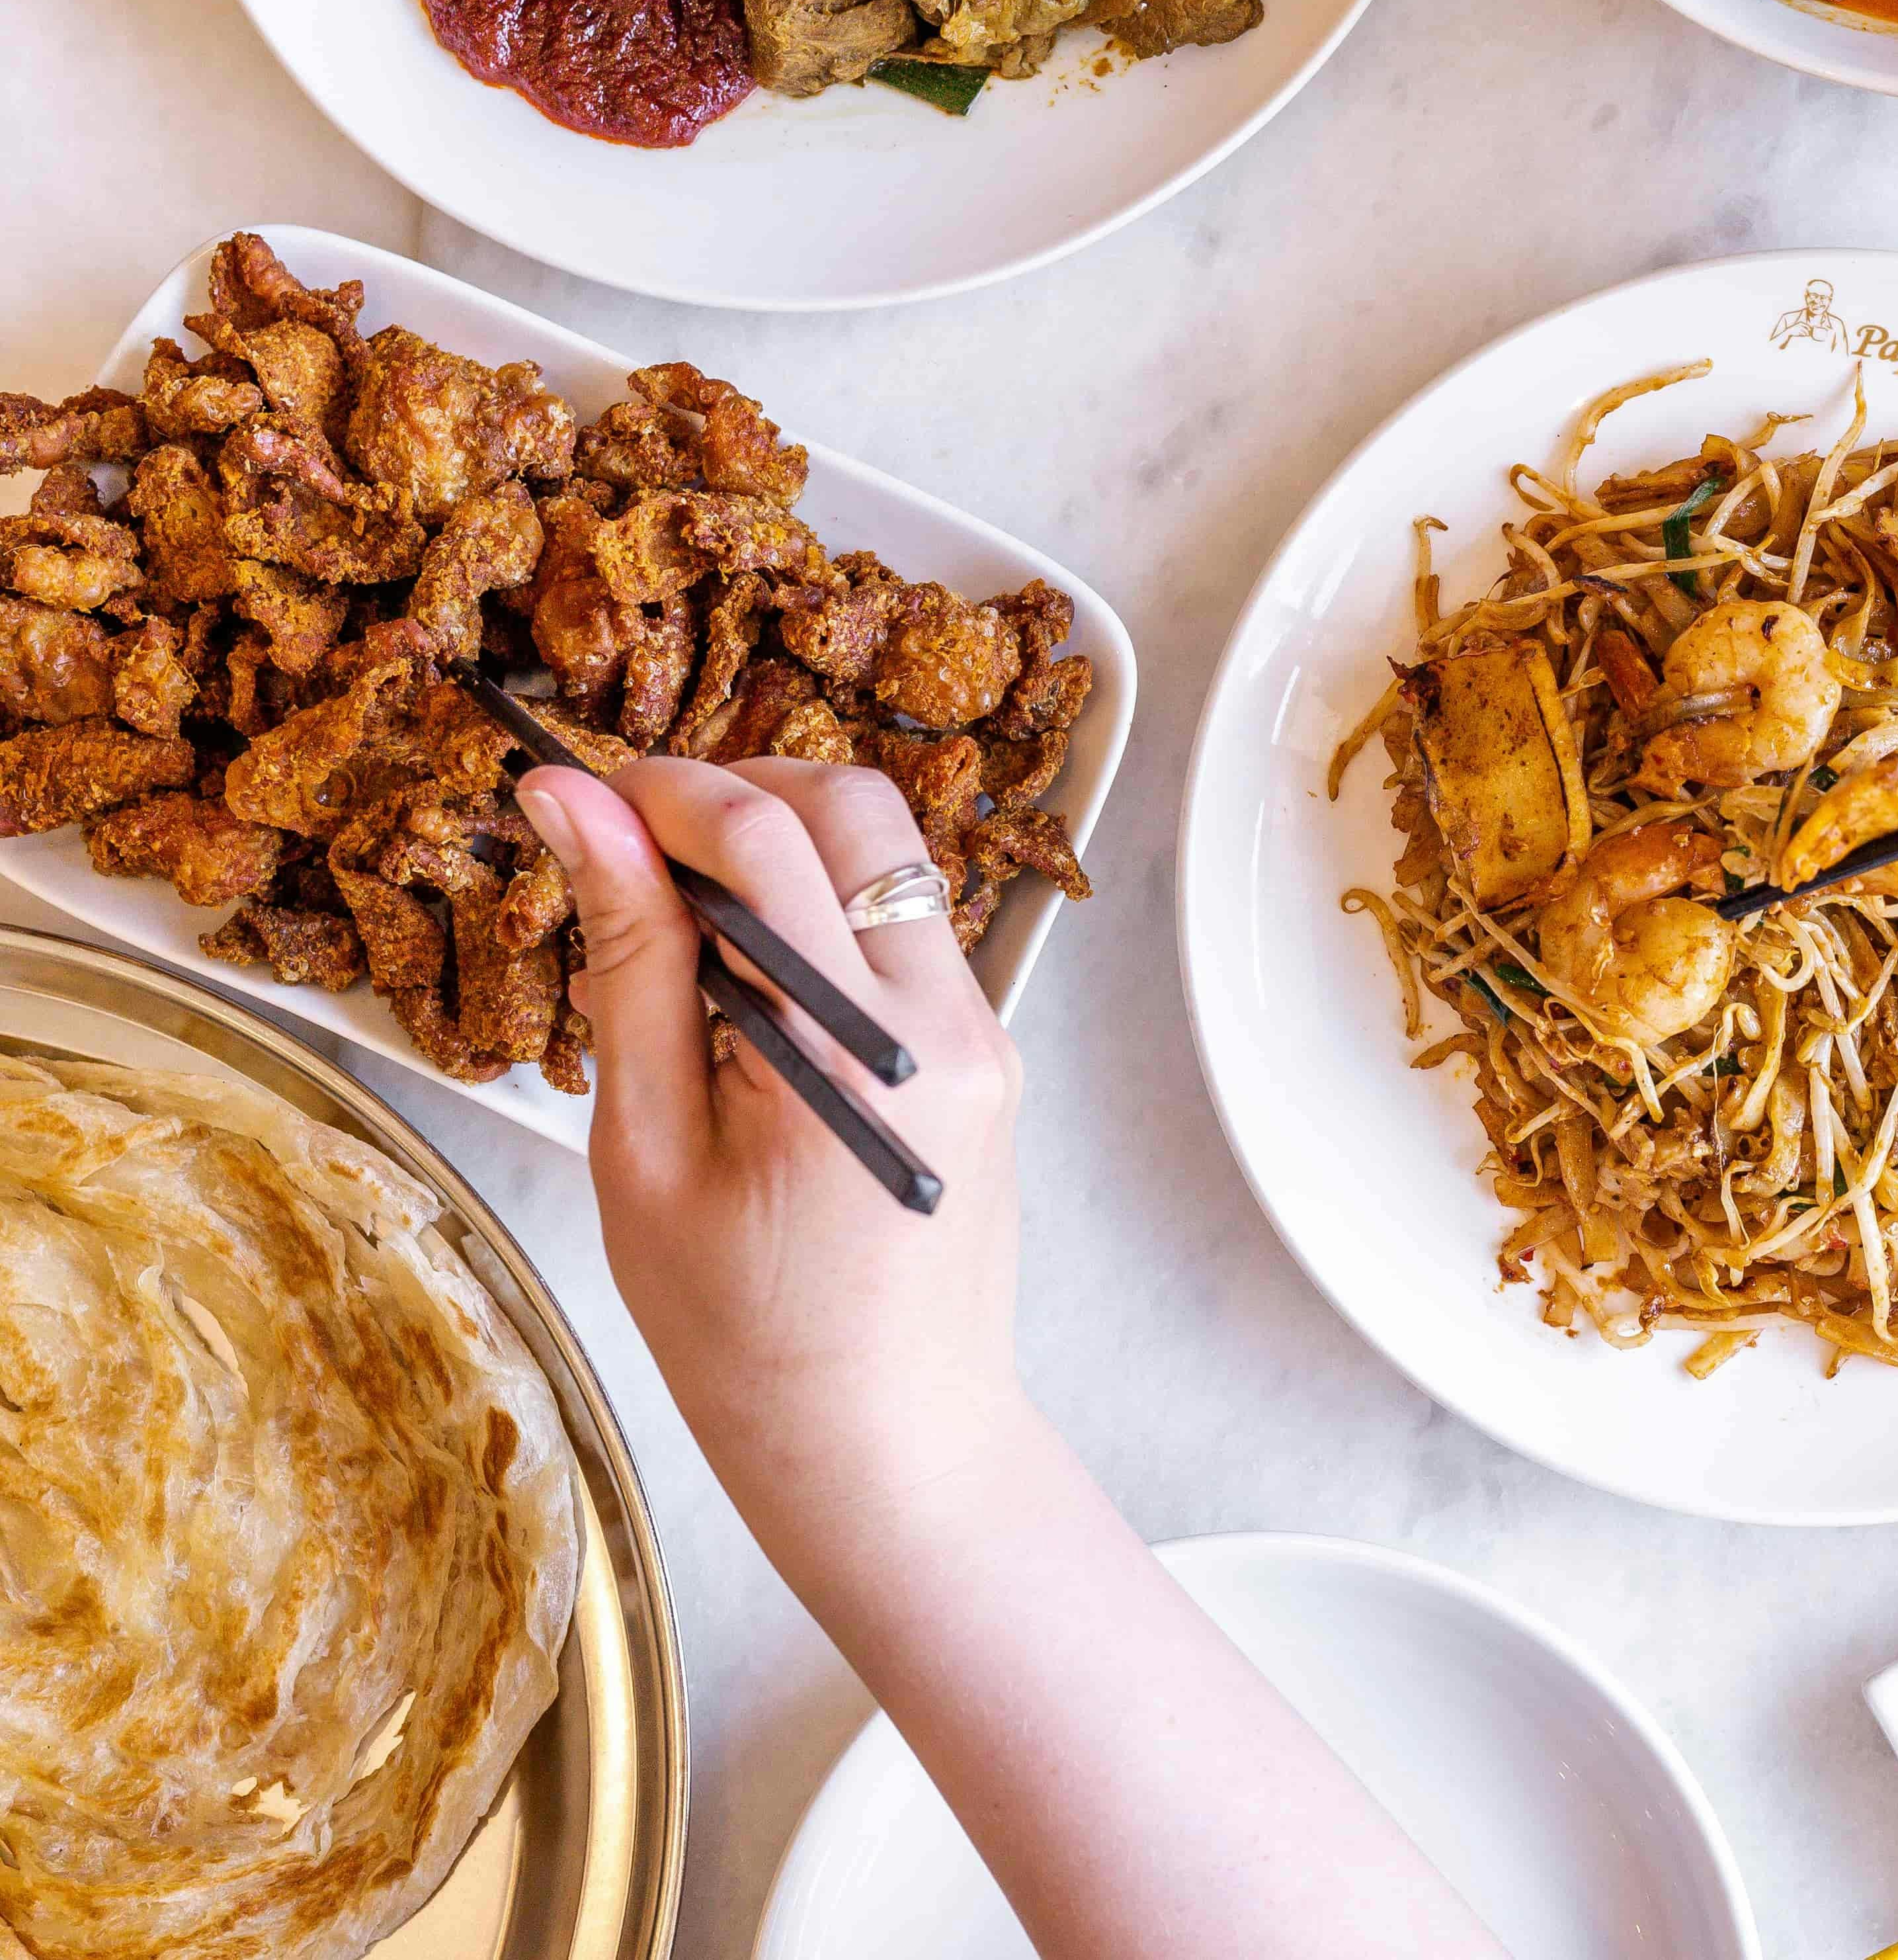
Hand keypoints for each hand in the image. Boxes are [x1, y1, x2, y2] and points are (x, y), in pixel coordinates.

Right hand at [516, 758, 1027, 1526]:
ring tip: (679, 927)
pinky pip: (907, 936)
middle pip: (851, 808)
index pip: (764, 834)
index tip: (573, 792)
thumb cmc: (746, 1335)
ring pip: (887, 863)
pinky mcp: (990, 1054)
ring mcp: (985, 1033)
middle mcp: (948, 1022)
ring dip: (783, 852)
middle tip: (630, 844)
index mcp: (856, 1051)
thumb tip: (575, 811)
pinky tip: (748, 992)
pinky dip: (824, 920)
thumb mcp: (650, 1147)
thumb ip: (630, 961)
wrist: (884, 1442)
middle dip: (734, 790)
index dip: (657, 789)